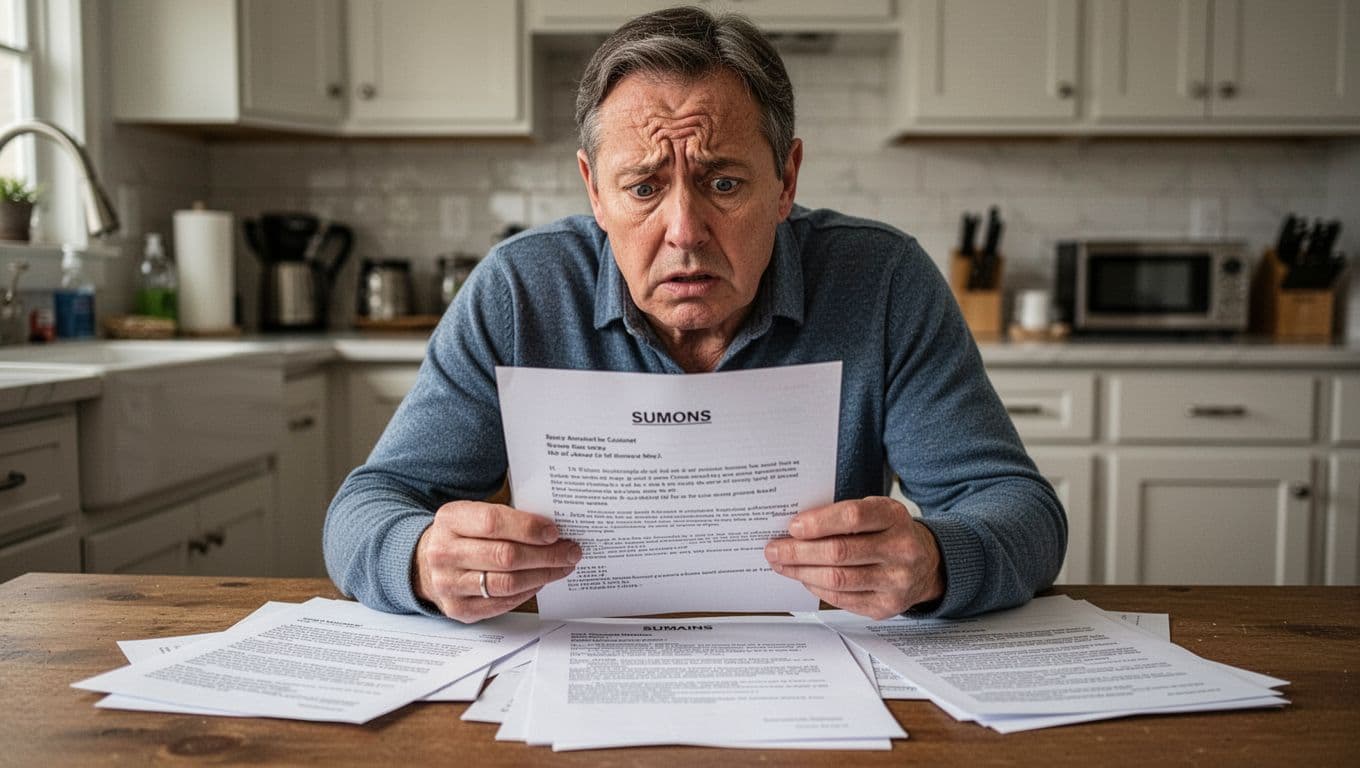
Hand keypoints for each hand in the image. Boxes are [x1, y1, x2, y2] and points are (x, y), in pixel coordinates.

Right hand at [413, 500, 580, 622]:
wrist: (424, 563)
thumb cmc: (462, 535)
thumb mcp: (473, 514)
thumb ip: (507, 519)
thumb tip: (553, 531)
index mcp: (450, 520)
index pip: (493, 522)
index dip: (528, 528)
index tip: (554, 532)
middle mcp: (444, 553)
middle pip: (505, 556)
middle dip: (545, 555)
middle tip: (570, 551)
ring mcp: (449, 584)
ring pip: (506, 583)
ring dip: (542, 575)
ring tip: (562, 566)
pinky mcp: (458, 609)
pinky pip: (501, 603)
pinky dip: (527, 592)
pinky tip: (540, 581)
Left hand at [764, 496, 943, 619]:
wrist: (928, 563)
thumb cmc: (891, 532)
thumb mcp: (877, 512)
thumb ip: (843, 516)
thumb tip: (796, 528)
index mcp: (895, 517)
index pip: (853, 517)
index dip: (819, 522)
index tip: (793, 526)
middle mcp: (901, 549)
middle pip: (839, 552)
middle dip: (799, 552)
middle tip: (774, 549)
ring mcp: (896, 581)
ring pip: (837, 579)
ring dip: (802, 572)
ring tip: (782, 564)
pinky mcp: (886, 607)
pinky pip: (842, 599)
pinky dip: (817, 588)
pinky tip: (805, 578)